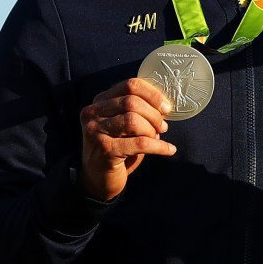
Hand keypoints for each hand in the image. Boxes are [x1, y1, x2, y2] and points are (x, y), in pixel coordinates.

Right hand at [78, 78, 176, 200]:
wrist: (97, 178)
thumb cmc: (117, 147)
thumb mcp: (124, 123)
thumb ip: (138, 110)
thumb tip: (165, 106)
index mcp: (101, 101)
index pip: (130, 85)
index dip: (153, 94)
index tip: (166, 107)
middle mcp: (94, 113)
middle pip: (132, 102)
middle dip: (154, 114)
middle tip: (163, 126)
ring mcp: (95, 131)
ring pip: (133, 120)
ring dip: (152, 129)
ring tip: (158, 136)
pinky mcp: (104, 150)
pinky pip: (139, 143)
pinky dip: (158, 146)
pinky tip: (168, 150)